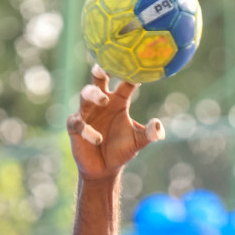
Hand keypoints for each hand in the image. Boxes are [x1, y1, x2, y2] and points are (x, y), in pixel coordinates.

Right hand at [66, 64, 163, 181]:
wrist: (104, 169)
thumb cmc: (122, 150)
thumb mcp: (137, 141)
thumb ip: (149, 133)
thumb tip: (158, 126)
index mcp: (119, 101)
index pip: (125, 82)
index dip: (131, 74)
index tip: (138, 66)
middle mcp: (102, 102)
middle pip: (99, 79)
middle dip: (101, 70)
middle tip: (106, 66)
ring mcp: (87, 112)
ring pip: (86, 94)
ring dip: (94, 94)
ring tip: (104, 99)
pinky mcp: (75, 126)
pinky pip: (79, 123)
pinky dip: (88, 130)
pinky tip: (98, 139)